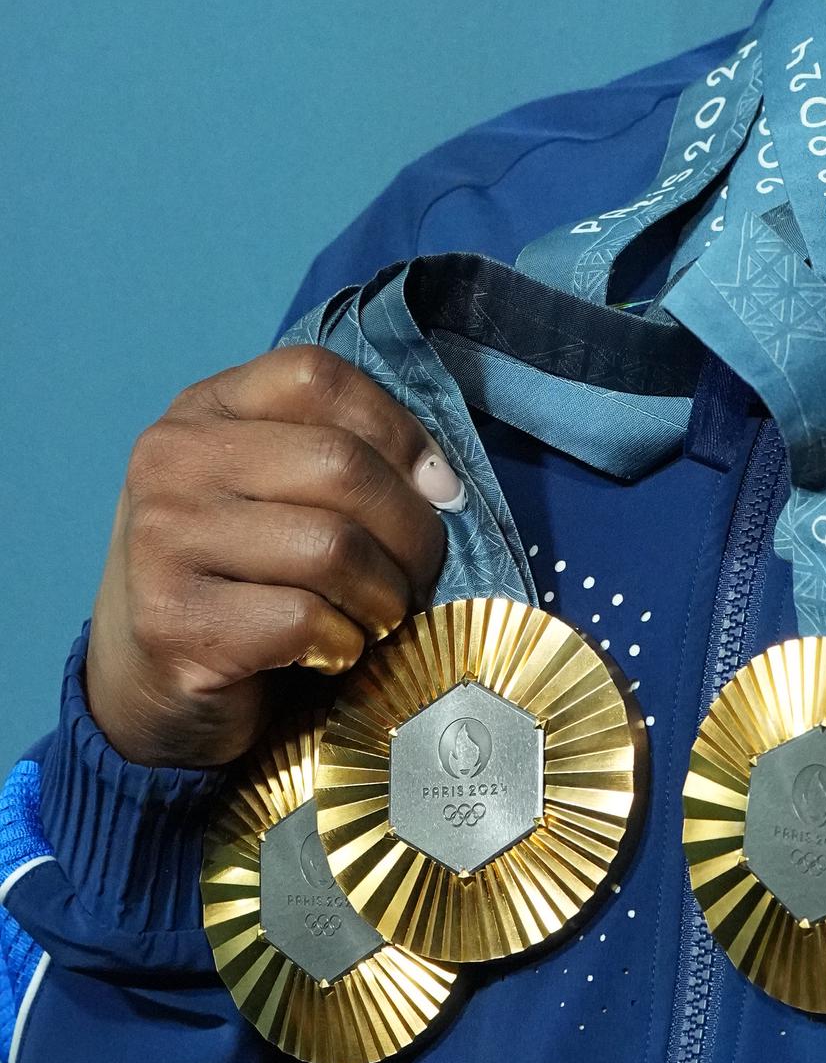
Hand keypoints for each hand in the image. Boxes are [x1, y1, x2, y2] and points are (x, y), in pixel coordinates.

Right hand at [86, 346, 453, 767]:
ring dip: (384, 594)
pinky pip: (303, 619)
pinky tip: (329, 651)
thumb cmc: (238, 578)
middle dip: (410, 529)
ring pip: (331, 545)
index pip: (316, 377)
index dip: (398, 430)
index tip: (437, 489)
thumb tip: (442, 483)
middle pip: (339, 463)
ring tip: (378, 615)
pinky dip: (343, 643)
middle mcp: (171, 459)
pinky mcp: (171, 622)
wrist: (145, 685)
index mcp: (204, 408)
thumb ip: (343, 456)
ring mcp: (162, 538)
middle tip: (418, 574)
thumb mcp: (274, 488)